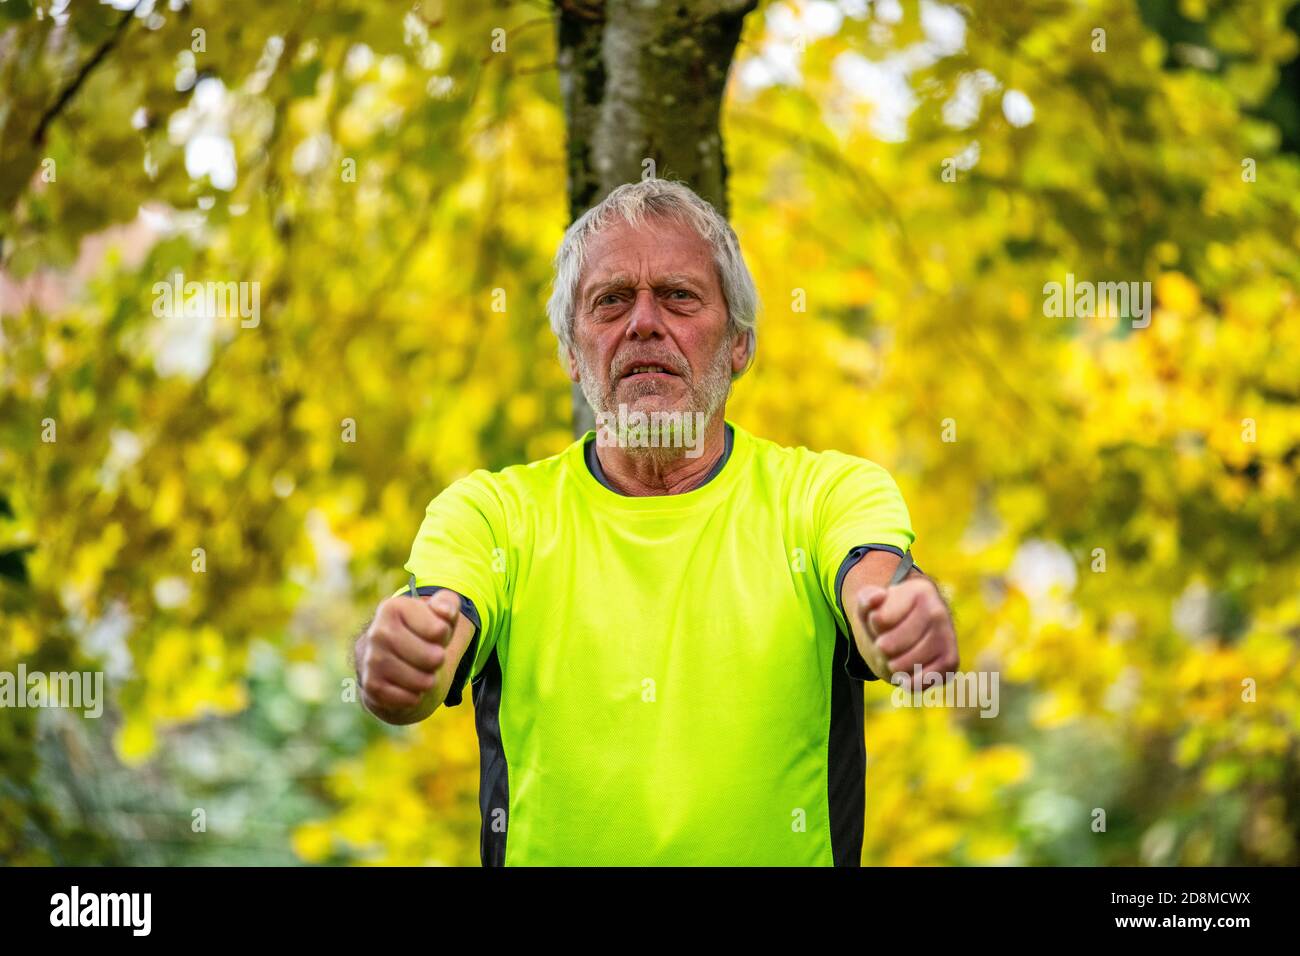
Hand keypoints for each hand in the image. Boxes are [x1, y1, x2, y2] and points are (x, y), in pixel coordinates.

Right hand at [356, 591, 460, 714]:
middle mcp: (377, 632)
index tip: (434, 633)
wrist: (389, 658)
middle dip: (438, 660)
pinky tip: (409, 687)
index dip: (444, 635)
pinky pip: (408, 699)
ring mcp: (371, 660)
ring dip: (428, 680)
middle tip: (431, 656)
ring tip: (421, 672)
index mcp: (392, 608)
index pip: (440, 631)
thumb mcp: (437, 611)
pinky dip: (415, 697)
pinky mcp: (371, 686)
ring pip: (422, 681)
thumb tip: (444, 612)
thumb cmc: (421, 631)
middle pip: (433, 658)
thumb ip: (447, 602)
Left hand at [853, 577, 957, 686]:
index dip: (872, 626)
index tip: (880, 619)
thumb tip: (877, 597)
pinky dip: (909, 682)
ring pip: (903, 665)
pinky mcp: (951, 661)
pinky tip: (907, 674)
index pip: (879, 621)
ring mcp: (947, 637)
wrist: (914, 629)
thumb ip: (866, 598)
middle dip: (880, 649)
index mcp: (919, 591)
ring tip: (895, 658)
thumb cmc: (889, 615)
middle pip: (887, 647)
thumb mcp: (871, 603)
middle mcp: (938, 612)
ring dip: (892, 667)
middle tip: (885, 644)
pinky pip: (921, 681)